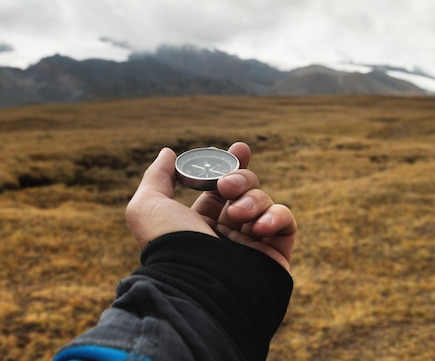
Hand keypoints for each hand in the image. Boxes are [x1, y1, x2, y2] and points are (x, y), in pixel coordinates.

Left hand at [125, 142, 296, 271]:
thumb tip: (168, 152)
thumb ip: (158, 176)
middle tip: (227, 186)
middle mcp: (227, 232)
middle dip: (240, 178)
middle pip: (246, 189)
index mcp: (199, 222)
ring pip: (265, 201)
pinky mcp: (275, 254)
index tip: (239, 148)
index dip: (231, 164)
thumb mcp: (148, 205)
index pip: (221, 187)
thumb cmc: (168, 245)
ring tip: (237, 214)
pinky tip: (259, 225)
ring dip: (253, 200)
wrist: (195, 287)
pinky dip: (276, 216)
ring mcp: (252, 244)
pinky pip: (286, 222)